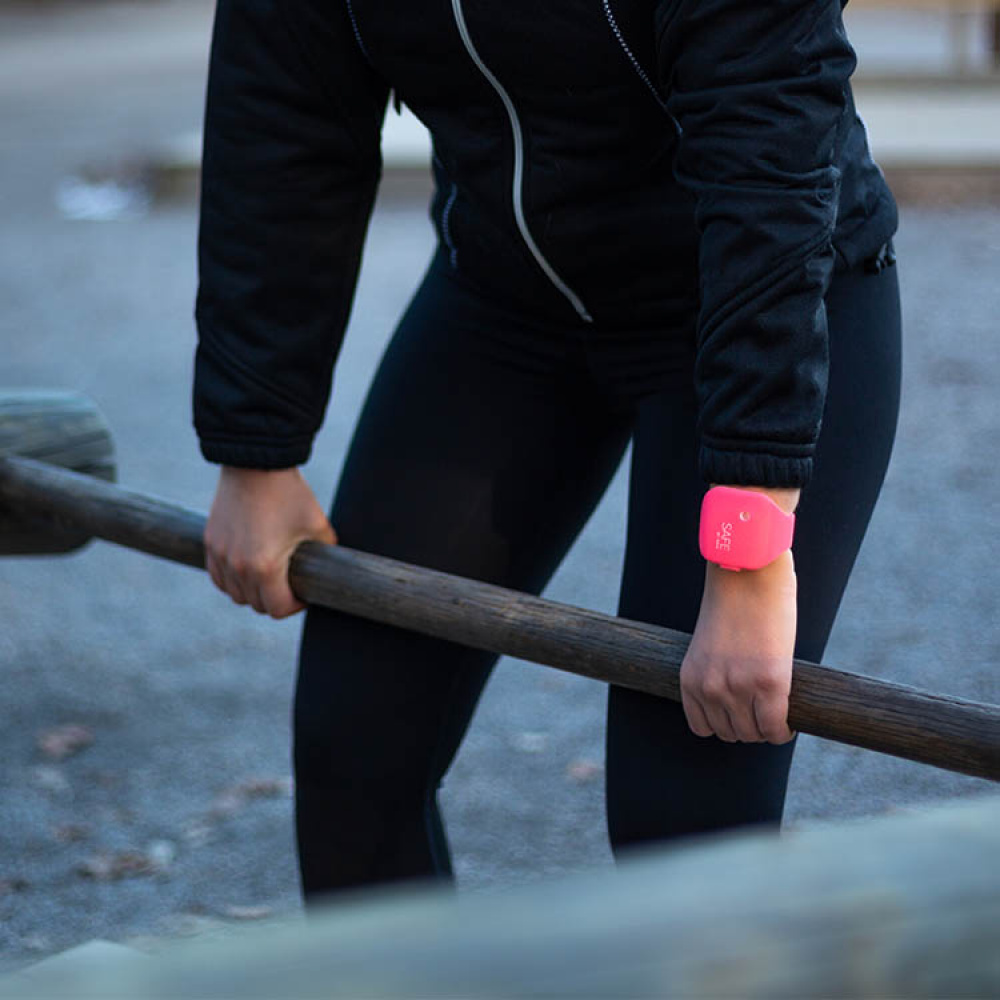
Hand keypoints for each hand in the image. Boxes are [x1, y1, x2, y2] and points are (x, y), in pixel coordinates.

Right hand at [203, 466, 336, 618]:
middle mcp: (238, 566)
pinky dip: (232, 580)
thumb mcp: (318, 526)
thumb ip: (325, 552)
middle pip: (256, 604)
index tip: (305, 593)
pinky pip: (218, 577)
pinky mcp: (211, 542)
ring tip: (270, 579)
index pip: (278, 608)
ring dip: (252, 592)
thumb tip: (332, 568)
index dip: (296, 605)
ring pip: (234, 593)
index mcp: (266, 567)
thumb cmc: (290, 493)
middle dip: (276, 600)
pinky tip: (247, 571)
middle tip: (291, 586)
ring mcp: (220, 554)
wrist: (256, 462)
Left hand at [680, 549, 796, 743]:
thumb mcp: (710, 645)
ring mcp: (738, 688)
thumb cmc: (732, 601)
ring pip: (753, 735)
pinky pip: (775, 727)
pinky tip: (788, 721)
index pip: (703, 727)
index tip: (741, 715)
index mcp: (690, 678)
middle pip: (731, 733)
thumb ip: (717, 673)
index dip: (725, 724)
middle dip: (748, 726)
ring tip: (776, 714)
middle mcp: (710, 688)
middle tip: (764, 712)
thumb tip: (737, 701)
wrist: (747, 572)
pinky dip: (783, 730)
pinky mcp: (769, 682)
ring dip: (766, 730)